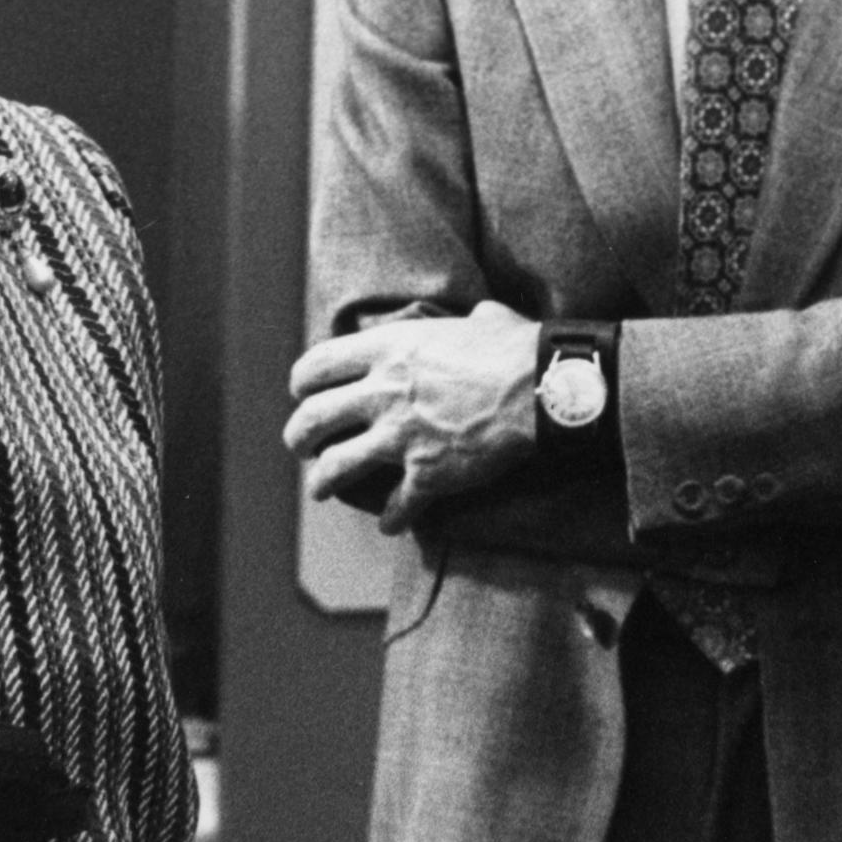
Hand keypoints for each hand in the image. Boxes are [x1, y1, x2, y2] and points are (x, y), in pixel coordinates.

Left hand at [284, 300, 539, 532]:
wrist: (541, 389)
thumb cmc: (516, 348)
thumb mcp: (483, 320)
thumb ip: (468, 322)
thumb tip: (481, 316)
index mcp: (389, 349)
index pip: (318, 366)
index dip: (303, 383)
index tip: (303, 393)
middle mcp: (384, 393)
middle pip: (314, 419)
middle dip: (299, 436)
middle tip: (301, 444)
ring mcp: (401, 436)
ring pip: (336, 467)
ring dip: (322, 482)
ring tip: (320, 489)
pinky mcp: (427, 473)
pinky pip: (397, 504)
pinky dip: (391, 518)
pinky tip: (390, 524)